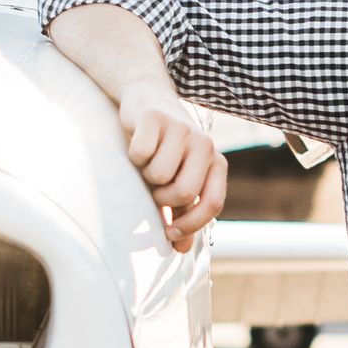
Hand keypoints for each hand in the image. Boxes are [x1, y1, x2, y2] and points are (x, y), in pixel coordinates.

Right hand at [117, 81, 229, 252]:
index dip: (190, 225)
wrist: (145, 99)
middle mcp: (205, 144)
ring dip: (143, 175)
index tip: (169, 233)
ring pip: (159, 175)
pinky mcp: (155, 117)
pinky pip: (140, 153)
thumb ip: (181, 213)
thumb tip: (180, 247)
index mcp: (215, 162)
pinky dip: (132, 155)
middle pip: (184, 193)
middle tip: (152, 188)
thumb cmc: (162, 148)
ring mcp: (182, 128)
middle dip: (161, 199)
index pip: (213, 204)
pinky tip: (135, 144)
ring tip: (145, 163)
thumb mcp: (175, 181)